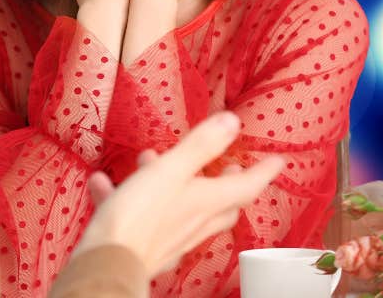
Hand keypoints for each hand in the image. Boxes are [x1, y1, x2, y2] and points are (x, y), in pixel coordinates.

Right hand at [70, 111, 283, 276]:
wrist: (108, 260)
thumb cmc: (140, 214)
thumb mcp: (170, 170)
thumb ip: (200, 146)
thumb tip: (233, 122)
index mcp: (206, 202)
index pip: (246, 187)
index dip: (263, 172)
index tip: (278, 162)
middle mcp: (195, 221)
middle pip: (223, 205)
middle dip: (229, 186)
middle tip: (232, 170)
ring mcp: (173, 236)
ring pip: (186, 210)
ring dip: (179, 186)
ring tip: (154, 162)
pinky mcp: (148, 245)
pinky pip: (146, 217)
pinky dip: (133, 198)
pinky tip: (104, 185)